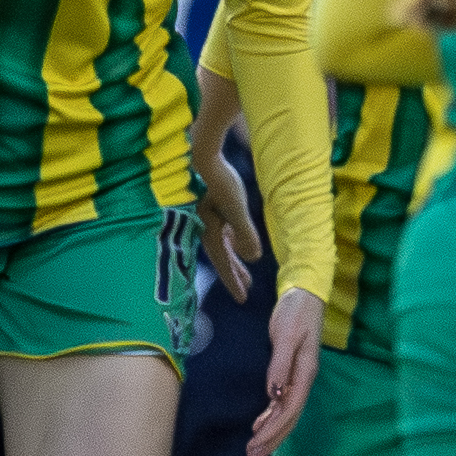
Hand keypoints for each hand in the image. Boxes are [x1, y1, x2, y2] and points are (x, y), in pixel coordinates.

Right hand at [196, 151, 261, 303]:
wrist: (201, 155)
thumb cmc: (220, 181)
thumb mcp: (236, 209)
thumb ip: (245, 233)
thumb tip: (253, 257)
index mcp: (209, 232)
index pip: (223, 264)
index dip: (233, 282)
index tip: (243, 299)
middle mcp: (204, 229)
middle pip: (222, 258)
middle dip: (234, 274)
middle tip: (246, 292)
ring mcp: (205, 218)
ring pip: (221, 246)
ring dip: (234, 259)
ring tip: (246, 271)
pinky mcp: (208, 207)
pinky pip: (220, 232)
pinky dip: (229, 240)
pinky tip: (236, 240)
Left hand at [247, 288, 323, 455]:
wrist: (303, 295)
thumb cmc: (296, 313)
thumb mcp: (287, 335)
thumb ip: (280, 363)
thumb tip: (273, 393)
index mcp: (305, 374)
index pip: (290, 409)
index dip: (274, 429)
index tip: (257, 444)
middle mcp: (302, 381)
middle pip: (288, 418)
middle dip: (271, 441)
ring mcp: (297, 379)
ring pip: (284, 415)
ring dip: (270, 435)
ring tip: (254, 453)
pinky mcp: (289, 374)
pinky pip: (281, 404)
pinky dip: (270, 419)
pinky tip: (259, 428)